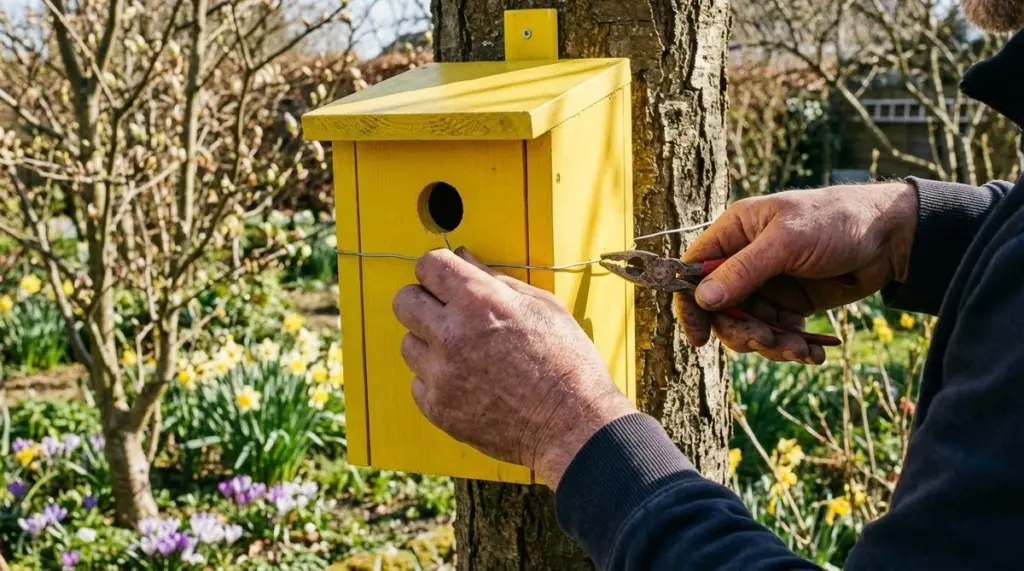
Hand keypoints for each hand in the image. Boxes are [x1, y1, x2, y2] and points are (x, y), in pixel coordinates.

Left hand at [392, 248, 634, 487]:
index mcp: (479, 301)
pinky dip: (436, 380)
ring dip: (429, 344)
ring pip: (408, 344)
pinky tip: (467, 383)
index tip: (445, 279)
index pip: (428, 265)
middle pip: (404, 301)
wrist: (573, 425)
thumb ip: (497, 280)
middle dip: (423, 301)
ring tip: (463, 354)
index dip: (436, 269)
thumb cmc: (567, 363)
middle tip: (446, 313)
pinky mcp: (438, 408)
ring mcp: (441, 374)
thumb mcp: (543, 307)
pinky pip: (418, 383)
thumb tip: (466, 259)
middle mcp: (452, 334)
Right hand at [678, 182, 916, 363]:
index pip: (694, 271)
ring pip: (749, 327)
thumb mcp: (787, 241)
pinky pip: (778, 334)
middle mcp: (744, 260)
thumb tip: (703, 299)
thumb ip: (744, 271)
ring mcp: (768, 285)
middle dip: (743, 331)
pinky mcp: (791, 305)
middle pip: (720, 309)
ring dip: (771, 344)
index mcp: (734, 233)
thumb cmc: (836, 221)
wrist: (892, 237)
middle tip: (768, 341)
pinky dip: (793, 347)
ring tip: (801, 350)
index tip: (698, 338)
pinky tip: (815, 352)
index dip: (690, 306)